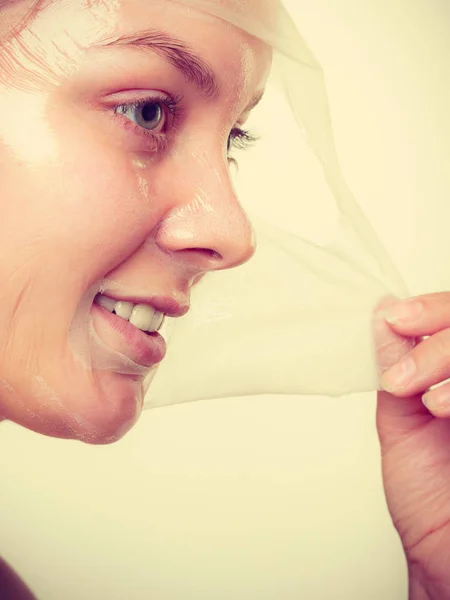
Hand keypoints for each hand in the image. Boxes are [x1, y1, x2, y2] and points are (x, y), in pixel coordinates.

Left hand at [374, 294, 449, 597]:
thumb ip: (396, 367)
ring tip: (429, 402)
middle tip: (406, 374)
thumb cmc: (428, 497)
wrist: (446, 556)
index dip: (432, 309)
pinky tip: (444, 408)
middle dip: (440, 339)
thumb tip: (382, 316)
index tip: (396, 319)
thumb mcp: (400, 421)